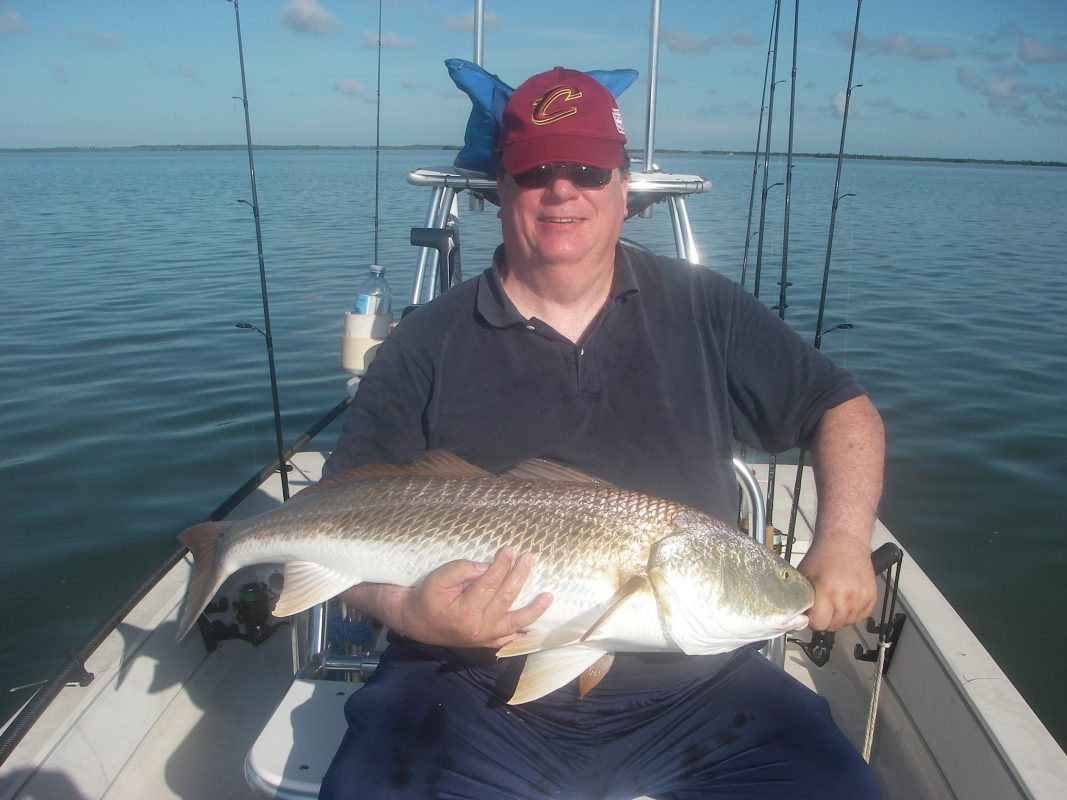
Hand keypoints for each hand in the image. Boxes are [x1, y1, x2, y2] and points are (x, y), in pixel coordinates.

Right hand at [395, 546, 552, 647]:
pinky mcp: (487, 643)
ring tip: (548, 596)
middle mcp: (479, 627)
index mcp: (465, 610)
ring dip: (533, 608)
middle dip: (519, 575)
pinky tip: (535, 623)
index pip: (490, 583)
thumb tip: (488, 567)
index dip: (501, 564)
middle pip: (505, 597)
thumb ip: (464, 569)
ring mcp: (485, 638)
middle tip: (528, 558)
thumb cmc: (427, 596)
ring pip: (515, 622)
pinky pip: (509, 639)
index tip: (509, 549)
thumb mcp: (439, 577)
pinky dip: (523, 632)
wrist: (416, 622)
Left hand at [797, 536, 875, 631]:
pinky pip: (860, 617)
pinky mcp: (872, 599)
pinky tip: (845, 600)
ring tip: (834, 600)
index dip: (812, 620)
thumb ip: (802, 598)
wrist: (845, 541)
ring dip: (839, 616)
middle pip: (833, 626)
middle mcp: (846, 598)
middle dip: (825, 618)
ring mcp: (861, 599)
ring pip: (847, 623)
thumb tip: (799, 616)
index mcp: (827, 592)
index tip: (811, 613)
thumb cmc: (822, 556)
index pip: (819, 624)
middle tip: (822, 605)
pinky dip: (851, 613)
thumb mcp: (804, 575)